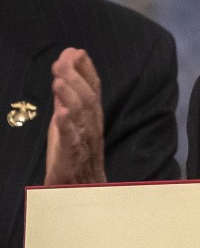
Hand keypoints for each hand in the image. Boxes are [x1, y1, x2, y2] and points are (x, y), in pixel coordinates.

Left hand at [45, 47, 105, 184]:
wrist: (80, 197)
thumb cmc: (74, 163)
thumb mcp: (67, 127)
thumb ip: (66, 104)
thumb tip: (63, 78)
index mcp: (91, 122)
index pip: (93, 91)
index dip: (86, 70)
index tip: (75, 51)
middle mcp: (92, 131)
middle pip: (88, 100)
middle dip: (75, 78)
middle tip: (62, 61)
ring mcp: (84, 147)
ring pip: (82, 119)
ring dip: (71, 98)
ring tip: (59, 81)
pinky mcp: (73, 163)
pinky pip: (73, 144)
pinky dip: (68, 129)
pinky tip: (61, 114)